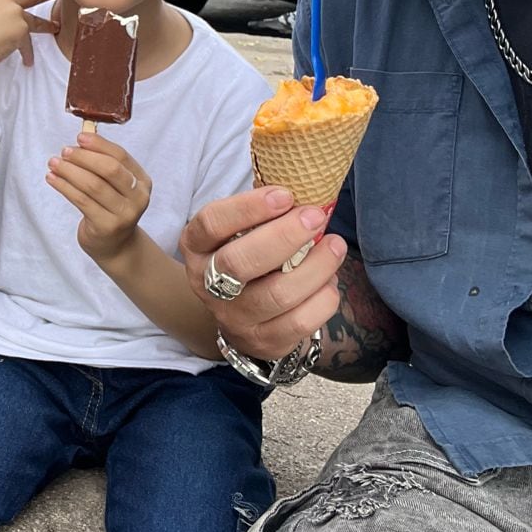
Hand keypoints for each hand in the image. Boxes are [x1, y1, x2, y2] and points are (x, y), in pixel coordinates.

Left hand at [46, 131, 149, 262]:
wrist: (115, 245)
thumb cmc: (110, 207)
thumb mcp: (115, 185)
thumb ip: (103, 163)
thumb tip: (82, 139)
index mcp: (142, 181)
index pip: (121, 156)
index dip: (99, 145)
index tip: (79, 137)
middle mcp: (138, 197)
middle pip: (109, 170)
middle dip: (84, 157)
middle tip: (64, 151)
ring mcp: (124, 214)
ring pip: (93, 185)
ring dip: (70, 171)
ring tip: (53, 163)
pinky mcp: (107, 226)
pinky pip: (81, 201)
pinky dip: (64, 187)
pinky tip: (52, 179)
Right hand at [178, 186, 345, 360]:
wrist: (243, 318)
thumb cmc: (248, 257)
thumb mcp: (239, 233)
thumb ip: (263, 213)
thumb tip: (306, 191)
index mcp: (197, 248)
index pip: (211, 224)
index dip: (248, 208)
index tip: (285, 194)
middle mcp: (207, 284)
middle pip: (241, 262)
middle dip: (285, 236)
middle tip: (316, 217)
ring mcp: (233, 317)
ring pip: (278, 294)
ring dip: (316, 266)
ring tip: (335, 246)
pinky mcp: (263, 341)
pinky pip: (300, 322)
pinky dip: (323, 297)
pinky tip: (329, 280)